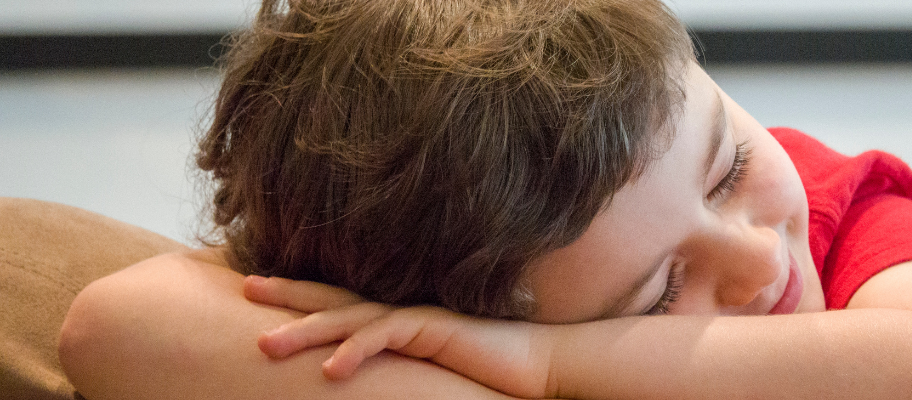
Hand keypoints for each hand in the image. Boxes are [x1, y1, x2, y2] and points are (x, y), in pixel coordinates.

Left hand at [244, 276, 556, 398]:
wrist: (538, 362)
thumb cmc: (487, 369)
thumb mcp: (429, 365)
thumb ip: (398, 359)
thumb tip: (356, 373)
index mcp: (396, 315)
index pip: (339, 300)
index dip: (301, 292)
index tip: (260, 285)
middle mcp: (400, 310)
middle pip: (333, 298)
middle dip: (287, 293)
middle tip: (243, 286)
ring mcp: (416, 316)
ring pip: (349, 318)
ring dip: (305, 331)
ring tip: (265, 345)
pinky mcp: (434, 329)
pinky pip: (386, 337)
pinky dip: (356, 351)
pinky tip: (330, 371)